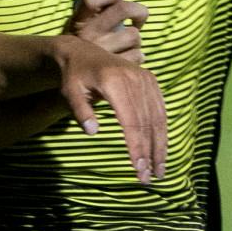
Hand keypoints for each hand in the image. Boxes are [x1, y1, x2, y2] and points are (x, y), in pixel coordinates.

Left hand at [51, 35, 166, 184]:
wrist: (82, 52)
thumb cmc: (73, 76)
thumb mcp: (70, 93)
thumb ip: (81, 112)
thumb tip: (92, 132)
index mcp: (115, 83)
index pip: (131, 121)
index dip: (136, 147)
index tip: (138, 169)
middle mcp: (134, 79)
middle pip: (147, 123)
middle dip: (149, 153)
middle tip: (148, 178)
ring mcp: (145, 78)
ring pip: (157, 118)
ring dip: (160, 146)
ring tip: (159, 171)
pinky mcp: (150, 80)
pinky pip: (160, 109)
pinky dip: (162, 130)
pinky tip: (160, 149)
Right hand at [64, 0, 147, 62]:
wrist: (65, 79)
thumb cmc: (82, 47)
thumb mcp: (80, 27)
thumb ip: (98, 12)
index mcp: (79, 22)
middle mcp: (88, 35)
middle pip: (124, 9)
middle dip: (139, 12)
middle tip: (138, 20)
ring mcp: (100, 52)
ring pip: (134, 35)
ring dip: (136, 40)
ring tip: (129, 45)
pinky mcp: (111, 69)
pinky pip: (137, 56)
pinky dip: (138, 57)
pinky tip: (130, 59)